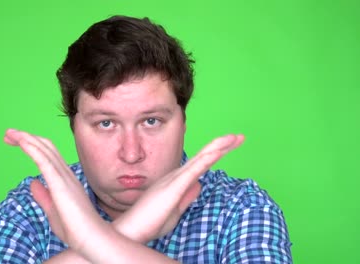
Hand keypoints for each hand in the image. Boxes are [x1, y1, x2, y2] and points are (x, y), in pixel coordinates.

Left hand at [4, 129, 108, 252]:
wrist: (90, 238)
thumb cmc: (75, 228)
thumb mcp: (52, 210)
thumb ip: (42, 196)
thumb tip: (33, 183)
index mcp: (64, 179)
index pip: (47, 154)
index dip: (32, 144)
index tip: (15, 141)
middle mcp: (66, 174)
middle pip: (45, 147)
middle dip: (26, 137)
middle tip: (8, 134)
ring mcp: (64, 177)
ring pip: (44, 150)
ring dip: (26, 139)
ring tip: (10, 133)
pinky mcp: (60, 184)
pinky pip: (45, 162)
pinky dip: (33, 149)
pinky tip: (22, 142)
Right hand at [114, 134, 243, 242]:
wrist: (131, 230)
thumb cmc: (150, 222)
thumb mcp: (175, 210)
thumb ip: (187, 196)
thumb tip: (200, 185)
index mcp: (177, 182)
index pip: (201, 165)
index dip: (216, 154)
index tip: (232, 146)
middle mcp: (176, 176)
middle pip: (203, 157)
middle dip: (222, 146)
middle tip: (240, 137)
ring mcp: (174, 181)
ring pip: (200, 160)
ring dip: (217, 148)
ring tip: (233, 138)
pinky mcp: (173, 188)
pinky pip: (192, 171)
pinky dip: (205, 161)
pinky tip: (217, 153)